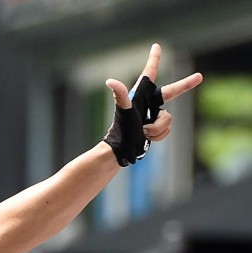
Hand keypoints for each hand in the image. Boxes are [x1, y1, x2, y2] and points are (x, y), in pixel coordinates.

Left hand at [103, 44, 202, 164]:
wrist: (122, 150)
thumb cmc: (121, 128)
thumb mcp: (124, 110)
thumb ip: (120, 95)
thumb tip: (110, 81)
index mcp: (140, 95)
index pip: (150, 73)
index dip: (154, 59)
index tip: (156, 46)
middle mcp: (148, 103)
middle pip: (172, 91)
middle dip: (186, 84)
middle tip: (199, 77)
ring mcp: (154, 115)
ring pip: (168, 118)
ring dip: (157, 128)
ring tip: (143, 131)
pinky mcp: (156, 127)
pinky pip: (167, 129)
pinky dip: (159, 135)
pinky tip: (147, 138)